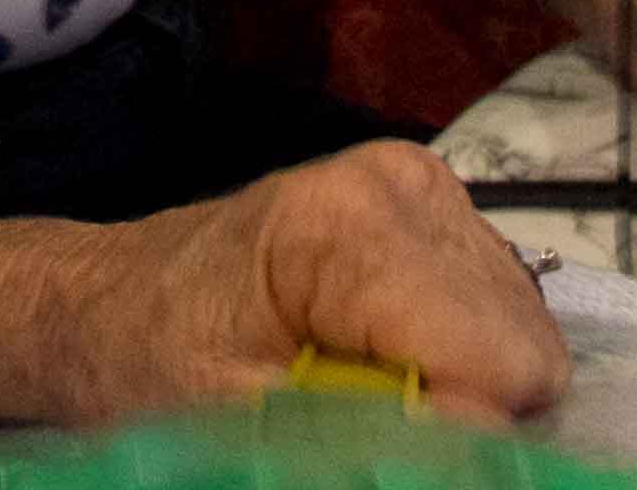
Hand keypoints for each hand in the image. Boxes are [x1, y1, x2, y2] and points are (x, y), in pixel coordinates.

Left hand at [41, 144, 565, 425]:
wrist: (111, 302)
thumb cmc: (154, 365)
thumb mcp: (242, 424)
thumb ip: (368, 440)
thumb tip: (478, 453)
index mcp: (351, 231)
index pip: (505, 360)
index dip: (467, 430)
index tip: (387, 446)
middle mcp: (402, 185)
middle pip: (526, 345)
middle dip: (469, 407)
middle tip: (366, 416)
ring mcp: (422, 183)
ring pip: (524, 326)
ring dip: (464, 379)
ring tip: (365, 380)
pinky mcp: (429, 197)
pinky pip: (498, 302)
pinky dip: (455, 347)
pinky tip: (380, 348)